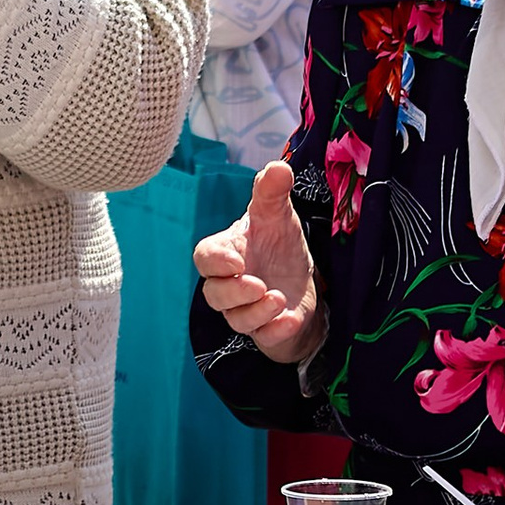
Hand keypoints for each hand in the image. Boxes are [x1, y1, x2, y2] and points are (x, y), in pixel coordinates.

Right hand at [194, 157, 326, 365]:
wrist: (300, 280)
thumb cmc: (277, 244)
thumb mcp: (277, 215)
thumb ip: (272, 192)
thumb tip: (278, 167)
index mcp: (227, 253)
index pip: (205, 258)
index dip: (215, 262)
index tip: (234, 261)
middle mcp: (231, 284)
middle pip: (214, 295)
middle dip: (234, 292)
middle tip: (258, 284)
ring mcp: (247, 310)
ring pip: (237, 320)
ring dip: (256, 312)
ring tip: (278, 297)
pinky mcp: (267, 330)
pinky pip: (264, 338)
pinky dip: (276, 331)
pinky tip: (291, 319)